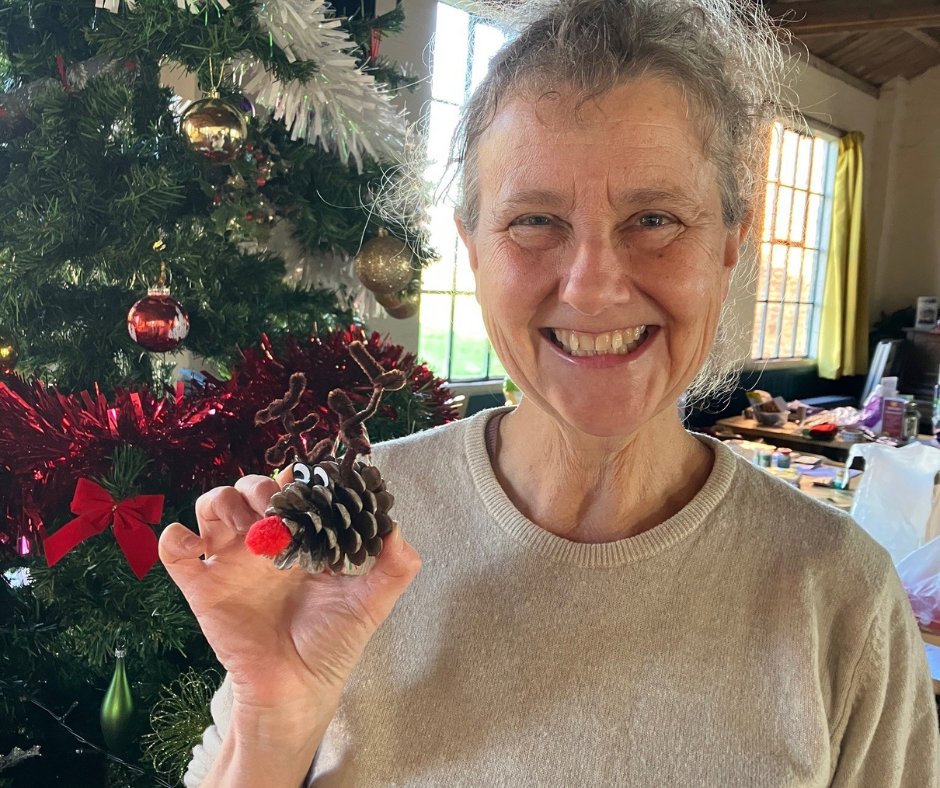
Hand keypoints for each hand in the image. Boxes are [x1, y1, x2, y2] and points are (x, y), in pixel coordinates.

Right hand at [159, 470, 420, 718]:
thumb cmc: (332, 645)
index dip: (298, 480)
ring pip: (212, 505)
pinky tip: (199, 548)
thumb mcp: (371, 602)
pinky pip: (174, 550)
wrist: (296, 689)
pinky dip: (176, 537)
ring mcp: (230, 562)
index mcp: (300, 540)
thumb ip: (394, 566)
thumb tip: (397, 527)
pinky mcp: (202, 587)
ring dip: (223, 501)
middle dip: (261, 487)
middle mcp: (263, 544)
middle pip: (250, 487)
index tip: (309, 489)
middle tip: (277, 512)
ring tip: (246, 528)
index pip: (292, 488)